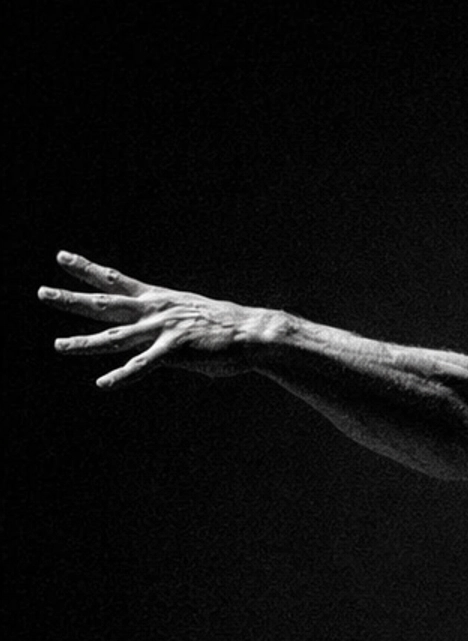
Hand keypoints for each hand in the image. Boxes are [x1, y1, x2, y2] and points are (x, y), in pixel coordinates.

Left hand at [40, 252, 263, 387]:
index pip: (115, 280)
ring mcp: (163, 329)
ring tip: (59, 346)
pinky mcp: (176, 350)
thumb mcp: (189, 323)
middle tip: (42, 293)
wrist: (253, 333)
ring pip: (116, 337)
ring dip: (86, 343)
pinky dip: (123, 375)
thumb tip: (158, 344)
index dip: (87, 269)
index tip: (62, 257)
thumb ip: (165, 332)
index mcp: (157, 300)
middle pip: (105, 304)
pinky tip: (104, 383)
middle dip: (71, 299)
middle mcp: (154, 310)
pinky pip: (144, 365)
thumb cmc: (226, 332)